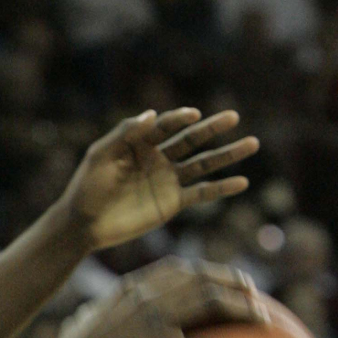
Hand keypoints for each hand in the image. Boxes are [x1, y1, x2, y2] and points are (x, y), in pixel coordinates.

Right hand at [44, 257, 267, 337]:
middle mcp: (146, 298)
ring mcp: (154, 322)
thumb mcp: (79, 327)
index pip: (178, 270)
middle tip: (257, 297)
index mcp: (130, 290)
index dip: (209, 271)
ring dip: (244, 310)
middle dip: (236, 284)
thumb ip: (89, 316)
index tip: (230, 279)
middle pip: (203, 280)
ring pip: (213, 304)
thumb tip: (82, 317)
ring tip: (267, 322)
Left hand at [60, 109, 258, 251]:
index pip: (165, 126)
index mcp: (140, 142)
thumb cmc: (87, 187)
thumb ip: (125, 134)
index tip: (194, 114)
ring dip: (227, 154)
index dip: (179, 119)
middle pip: (190, 140)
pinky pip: (202, 193)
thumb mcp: (100, 156)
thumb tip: (153, 113)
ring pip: (203, 164)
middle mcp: (158, 158)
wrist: (85, 224)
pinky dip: (222, 188)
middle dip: (212, 128)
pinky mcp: (173, 202)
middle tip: (233, 117)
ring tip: (252, 143)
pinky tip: (242, 181)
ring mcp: (168, 180)